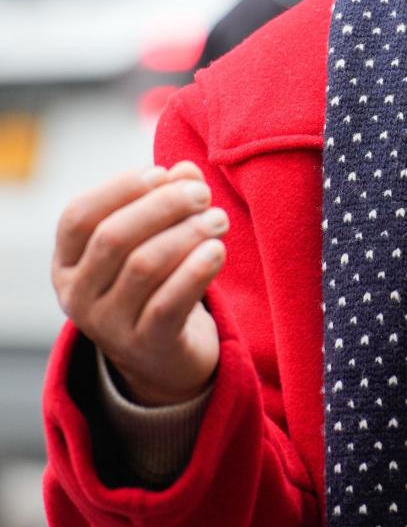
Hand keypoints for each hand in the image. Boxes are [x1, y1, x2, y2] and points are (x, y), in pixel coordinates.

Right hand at [51, 161, 227, 405]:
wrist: (165, 355)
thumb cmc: (157, 280)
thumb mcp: (153, 238)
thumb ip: (166, 198)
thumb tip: (186, 171)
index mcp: (67, 262)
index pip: (78, 215)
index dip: (120, 187)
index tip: (162, 174)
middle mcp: (77, 296)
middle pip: (113, 236)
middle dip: (164, 206)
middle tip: (202, 194)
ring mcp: (108, 326)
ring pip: (144, 265)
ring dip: (188, 233)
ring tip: (218, 219)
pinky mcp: (147, 346)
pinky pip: (168, 303)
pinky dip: (196, 269)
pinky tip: (217, 250)